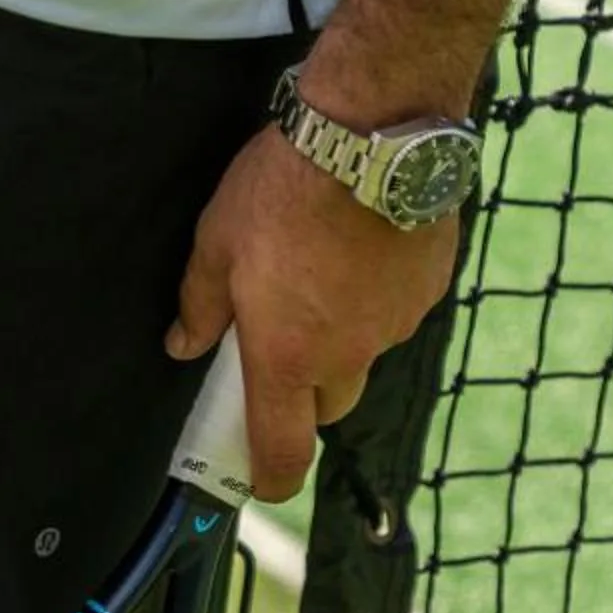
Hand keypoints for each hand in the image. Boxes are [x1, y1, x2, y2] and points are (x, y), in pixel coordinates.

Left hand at [166, 128, 458, 500]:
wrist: (376, 131)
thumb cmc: (284, 189)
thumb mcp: (217, 242)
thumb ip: (199, 305)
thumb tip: (183, 344)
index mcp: (287, 360)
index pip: (283, 455)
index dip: (270, 480)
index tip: (261, 480)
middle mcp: (346, 357)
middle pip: (327, 406)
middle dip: (305, 393)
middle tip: (283, 343)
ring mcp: (395, 326)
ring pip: (365, 356)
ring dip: (344, 338)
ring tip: (325, 276)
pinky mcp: (429, 290)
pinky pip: (397, 313)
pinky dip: (377, 298)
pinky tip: (363, 250)